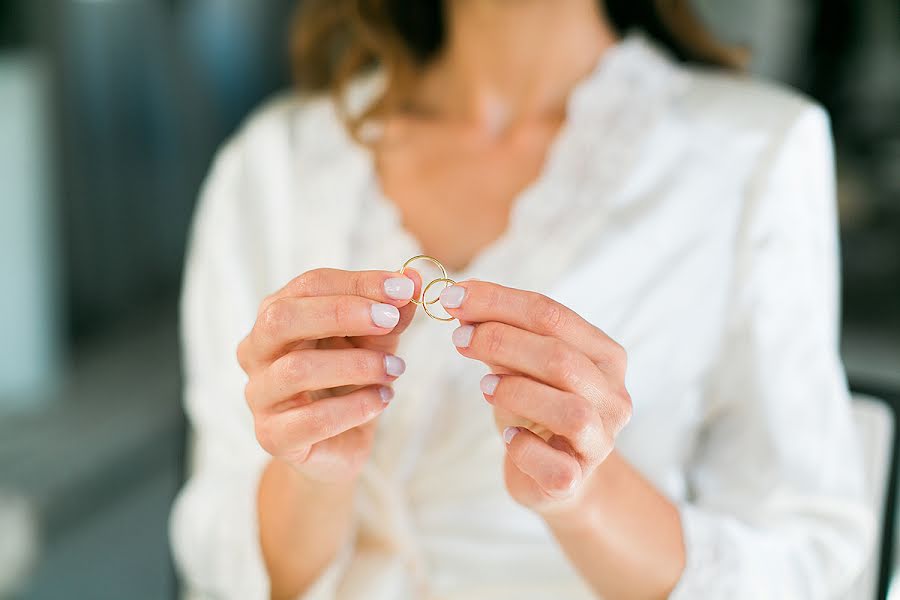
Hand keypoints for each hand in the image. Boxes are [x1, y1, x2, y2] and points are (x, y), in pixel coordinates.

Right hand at [238, 268, 420, 483]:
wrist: (339, 443)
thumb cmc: (350, 381)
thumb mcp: (375, 340)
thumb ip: (390, 313)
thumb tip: (414, 280)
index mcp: (276, 316)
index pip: (309, 285)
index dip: (357, 283)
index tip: (403, 289)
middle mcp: (256, 351)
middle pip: (283, 318)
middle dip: (341, 313)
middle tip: (390, 321)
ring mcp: (259, 395)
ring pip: (297, 370)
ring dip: (357, 366)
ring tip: (395, 370)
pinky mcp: (273, 436)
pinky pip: (312, 419)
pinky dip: (355, 407)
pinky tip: (382, 400)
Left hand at [438, 281, 631, 513]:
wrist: (557, 475)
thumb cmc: (538, 409)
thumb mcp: (521, 365)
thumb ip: (501, 334)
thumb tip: (463, 299)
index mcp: (605, 355)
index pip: (552, 315)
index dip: (499, 302)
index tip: (455, 297)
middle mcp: (613, 396)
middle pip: (560, 358)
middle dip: (501, 341)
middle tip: (460, 339)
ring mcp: (601, 441)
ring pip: (569, 410)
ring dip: (518, 391)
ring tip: (485, 386)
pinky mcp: (576, 480)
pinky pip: (554, 465)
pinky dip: (524, 447)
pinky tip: (508, 437)